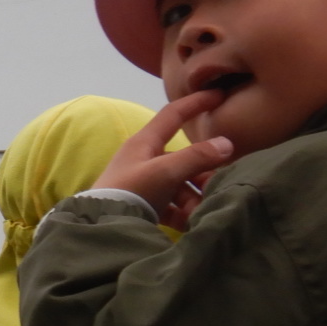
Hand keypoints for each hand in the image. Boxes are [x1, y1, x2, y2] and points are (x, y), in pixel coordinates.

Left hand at [92, 92, 235, 228]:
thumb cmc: (130, 193)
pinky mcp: (142, 207)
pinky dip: (182, 213)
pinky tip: (189, 224)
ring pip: (179, 185)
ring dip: (194, 198)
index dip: (196, 103)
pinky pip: (170, 206)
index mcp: (144, 143)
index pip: (173, 114)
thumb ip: (196, 158)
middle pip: (182, 158)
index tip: (220, 95)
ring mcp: (142, 184)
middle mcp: (143, 160)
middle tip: (219, 186)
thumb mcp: (165, 172)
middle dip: (203, 173)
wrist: (101, 230)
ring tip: (200, 213)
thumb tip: (226, 144)